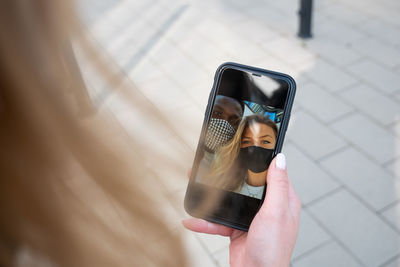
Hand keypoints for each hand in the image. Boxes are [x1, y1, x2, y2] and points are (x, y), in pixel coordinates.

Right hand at [182, 153, 300, 266]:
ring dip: (211, 199)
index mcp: (282, 199)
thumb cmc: (273, 249)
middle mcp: (267, 207)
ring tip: (196, 188)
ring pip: (229, 201)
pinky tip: (192, 221)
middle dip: (227, 177)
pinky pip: (219, 220)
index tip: (246, 147)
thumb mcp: (276, 212)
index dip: (259, 160)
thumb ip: (277, 186)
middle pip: (245, 184)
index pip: (271, 172)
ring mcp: (250, 217)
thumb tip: (280, 159)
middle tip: (213, 166)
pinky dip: (205, 222)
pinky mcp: (236, 228)